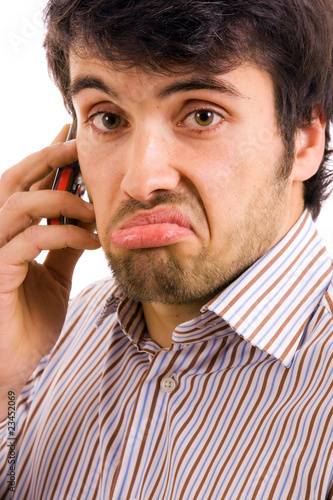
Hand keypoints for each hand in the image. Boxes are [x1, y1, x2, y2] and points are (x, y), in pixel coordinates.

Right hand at [0, 125, 99, 414]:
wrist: (13, 365)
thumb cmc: (28, 319)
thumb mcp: (55, 274)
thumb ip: (65, 244)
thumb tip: (88, 217)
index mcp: (8, 232)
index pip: (25, 184)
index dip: (47, 158)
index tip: (72, 136)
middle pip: (15, 180)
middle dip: (49, 159)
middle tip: (82, 149)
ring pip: (19, 204)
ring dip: (60, 198)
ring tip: (93, 208)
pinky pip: (29, 240)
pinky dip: (63, 233)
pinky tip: (91, 239)